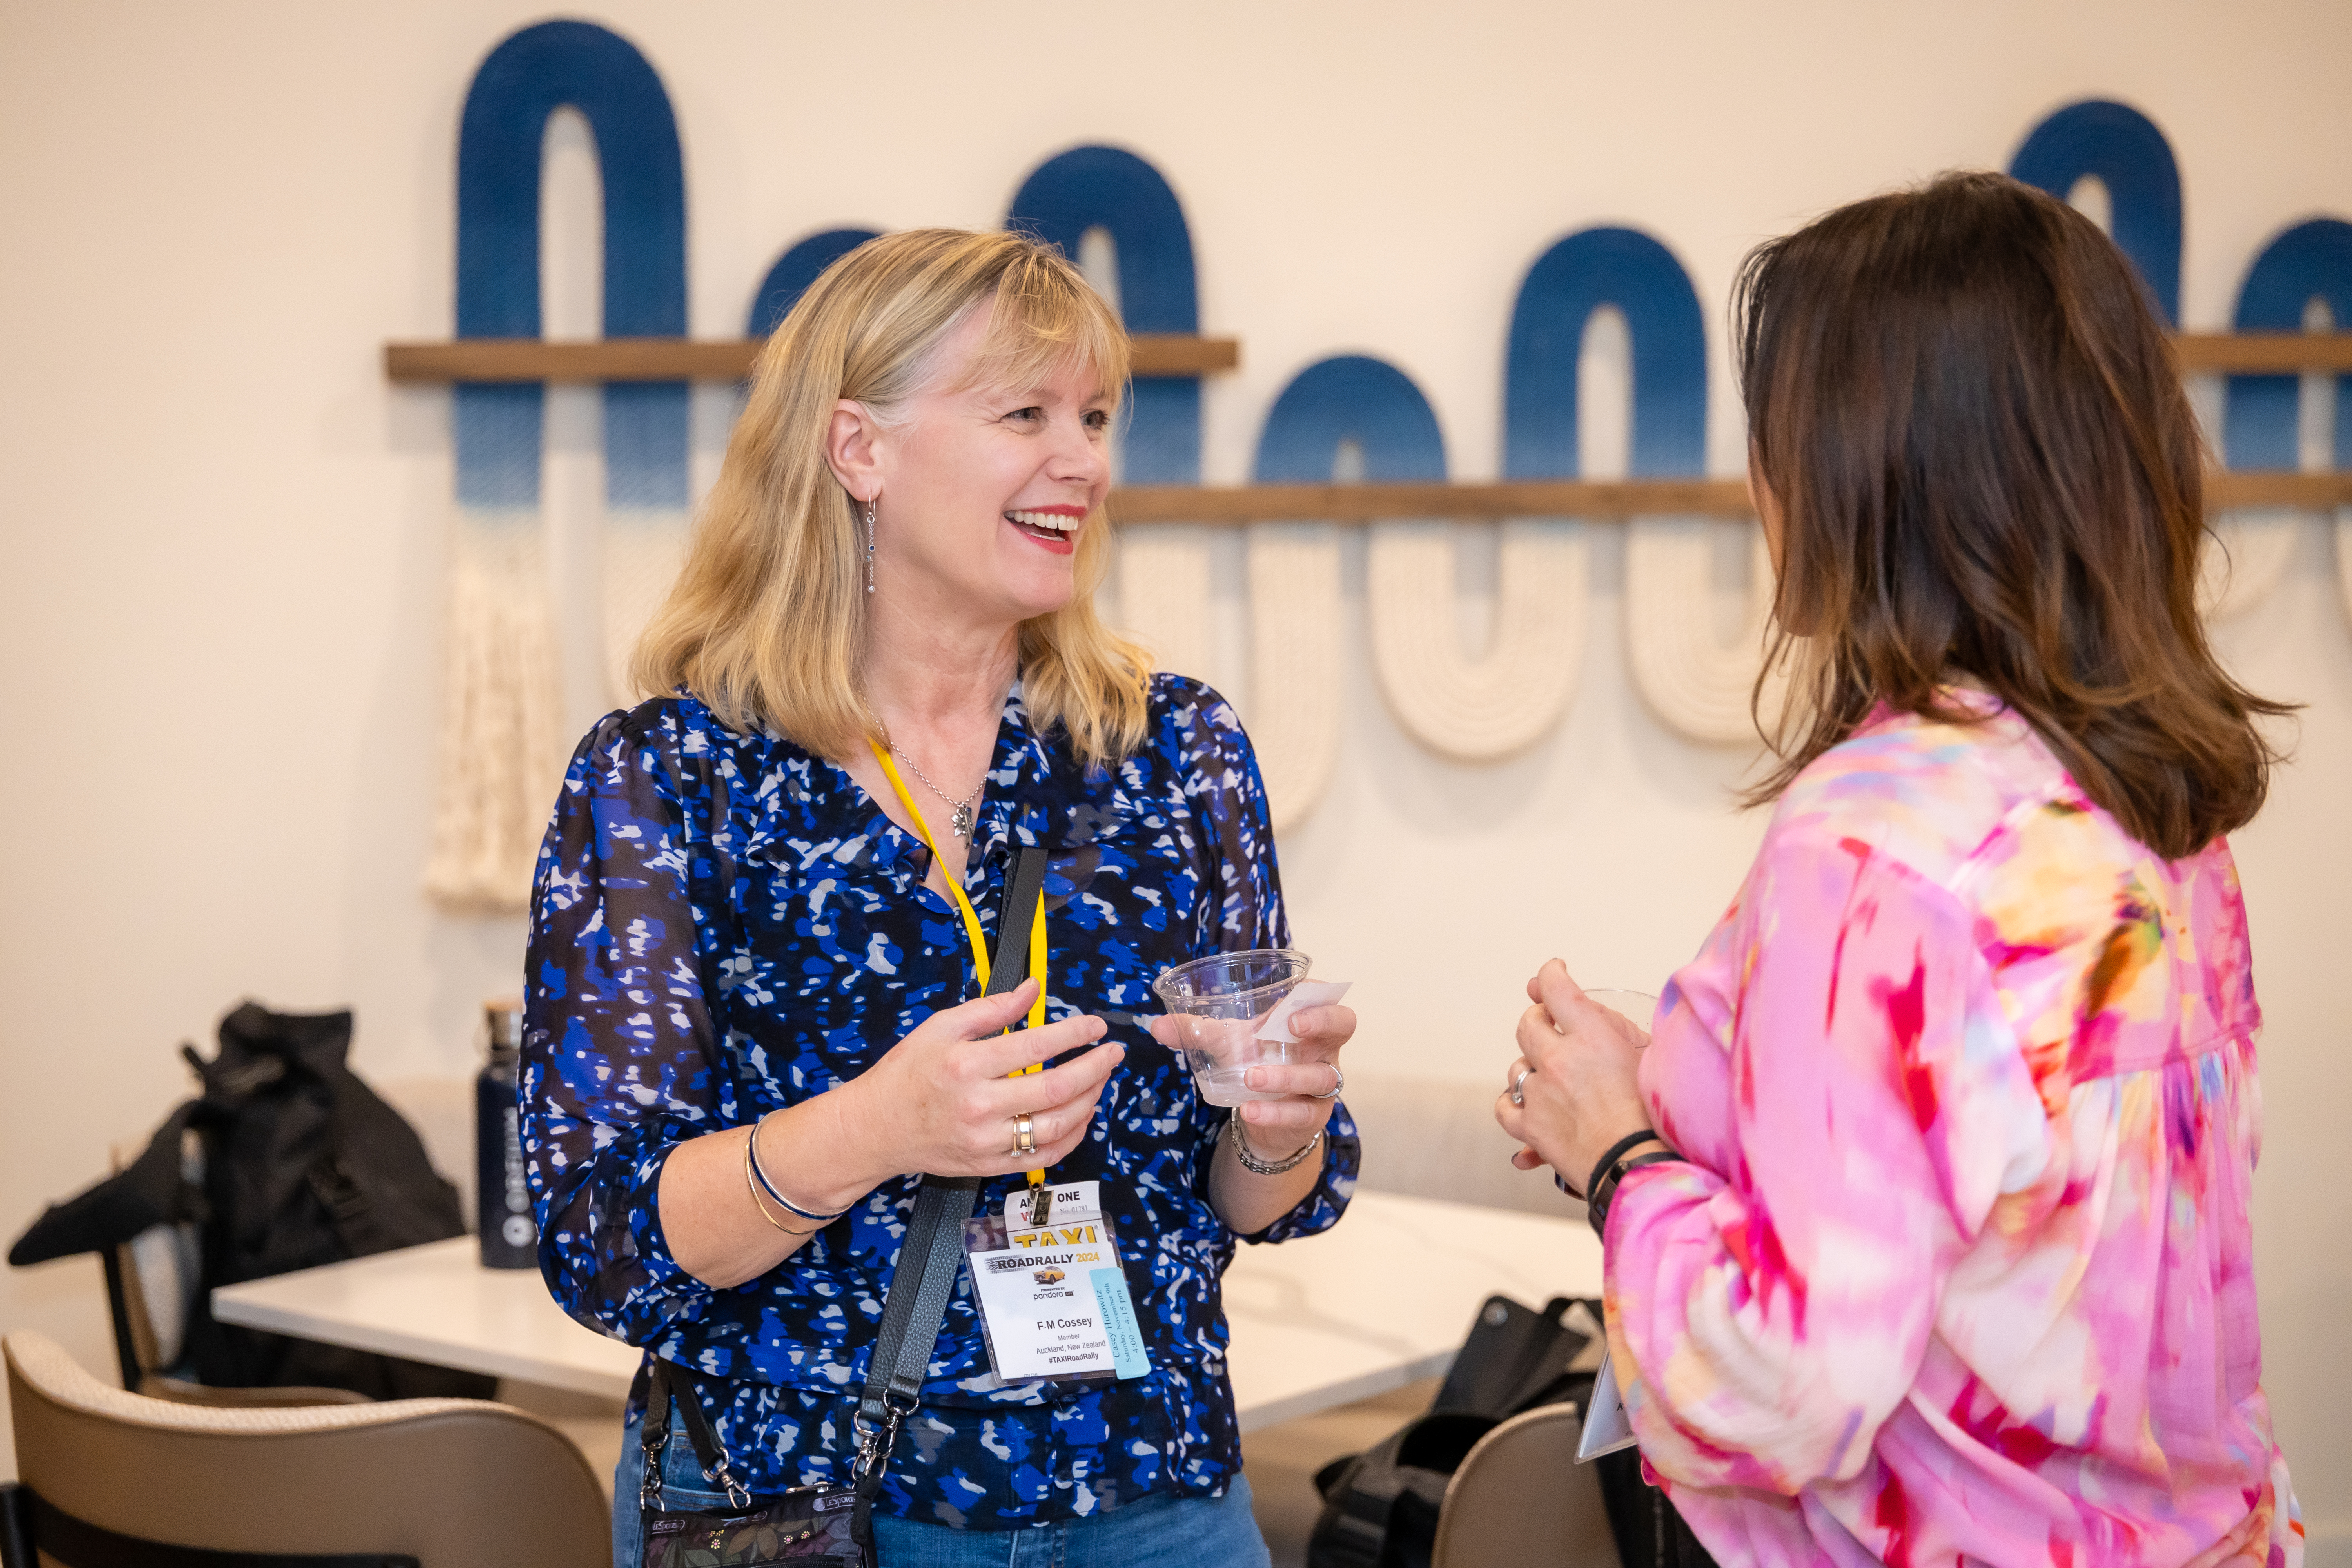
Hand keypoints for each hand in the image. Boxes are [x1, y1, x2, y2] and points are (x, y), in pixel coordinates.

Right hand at [832, 979, 1122, 1188]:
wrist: (875, 1128)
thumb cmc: (907, 1073)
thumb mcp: (941, 1027)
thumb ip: (992, 1008)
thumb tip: (1033, 989)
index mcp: (966, 1065)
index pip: (1035, 1046)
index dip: (1074, 1033)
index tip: (1095, 1025)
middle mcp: (978, 1106)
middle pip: (1054, 1088)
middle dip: (1094, 1068)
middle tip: (1113, 1052)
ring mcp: (986, 1141)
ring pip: (1056, 1125)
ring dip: (1089, 1100)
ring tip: (1101, 1080)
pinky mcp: (989, 1165)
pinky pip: (1044, 1156)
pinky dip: (1071, 1136)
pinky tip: (1082, 1114)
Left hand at [1148, 999, 1355, 1148]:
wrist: (1260, 1118)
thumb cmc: (1254, 1064)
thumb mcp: (1228, 1045)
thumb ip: (1196, 1032)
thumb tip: (1155, 1025)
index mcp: (1306, 1021)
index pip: (1327, 996)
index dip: (1319, 993)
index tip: (1296, 993)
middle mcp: (1322, 1048)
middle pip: (1343, 1025)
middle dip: (1322, 1022)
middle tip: (1292, 1026)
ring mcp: (1321, 1083)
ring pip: (1321, 1075)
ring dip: (1286, 1076)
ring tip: (1251, 1078)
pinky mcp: (1312, 1115)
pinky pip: (1301, 1112)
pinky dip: (1275, 1112)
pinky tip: (1250, 1111)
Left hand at [1493, 960, 1652, 1192]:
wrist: (1640, 1167)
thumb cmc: (1655, 1116)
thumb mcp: (1647, 1057)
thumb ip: (1615, 1026)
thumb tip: (1587, 1007)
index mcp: (1591, 1037)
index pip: (1556, 989)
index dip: (1551, 974)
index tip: (1553, 972)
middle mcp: (1557, 1060)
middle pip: (1528, 1025)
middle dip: (1538, 1020)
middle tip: (1551, 1026)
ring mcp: (1539, 1095)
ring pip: (1516, 1068)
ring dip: (1531, 1068)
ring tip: (1552, 1078)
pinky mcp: (1530, 1128)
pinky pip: (1505, 1108)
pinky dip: (1512, 1105)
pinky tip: (1526, 1106)